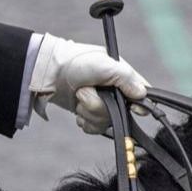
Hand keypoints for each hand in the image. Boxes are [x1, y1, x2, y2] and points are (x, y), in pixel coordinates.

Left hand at [29, 33, 149, 133]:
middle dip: (101, 106)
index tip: (130, 108)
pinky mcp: (90, 114)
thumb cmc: (76, 62)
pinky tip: (77, 108)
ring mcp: (103, 104)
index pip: (142, 95)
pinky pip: (94, 128)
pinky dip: (84, 119)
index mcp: (123, 77)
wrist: (48, 73)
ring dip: (89, 111)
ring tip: (80, 95)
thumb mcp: (104, 65)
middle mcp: (116, 92)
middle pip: (121, 114)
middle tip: (87, 91)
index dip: (138, 105)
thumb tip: (143, 94)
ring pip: (105, 123)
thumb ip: (126, 78)